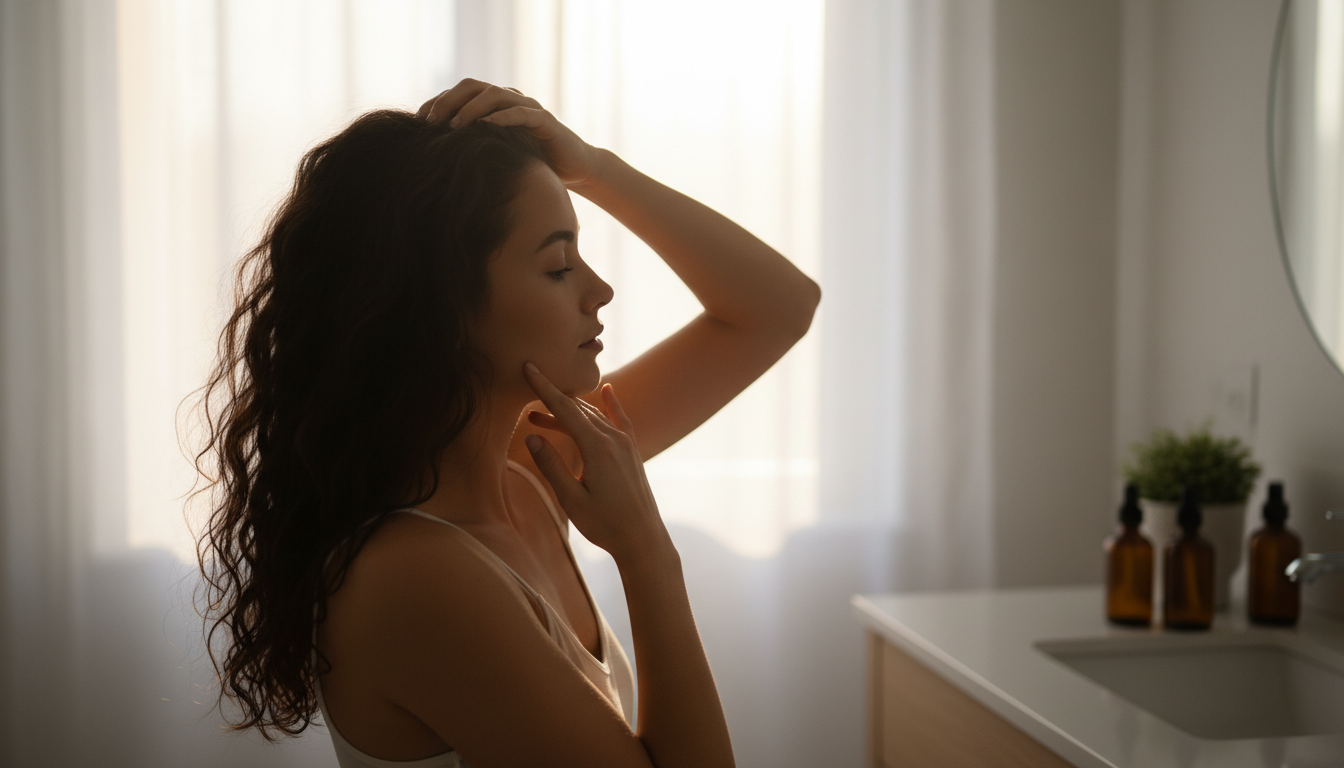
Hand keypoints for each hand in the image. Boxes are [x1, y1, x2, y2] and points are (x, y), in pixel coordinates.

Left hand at [417, 79, 605, 187]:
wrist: (575, 170)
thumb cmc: (532, 165)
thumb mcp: (496, 155)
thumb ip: (474, 149)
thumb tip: (436, 159)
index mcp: (495, 104)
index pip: (460, 93)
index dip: (438, 102)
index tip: (418, 122)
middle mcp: (510, 99)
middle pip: (473, 86)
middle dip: (449, 101)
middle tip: (430, 122)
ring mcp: (528, 107)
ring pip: (495, 95)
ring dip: (471, 108)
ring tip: (455, 125)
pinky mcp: (545, 121)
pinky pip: (522, 113)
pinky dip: (503, 118)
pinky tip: (487, 127)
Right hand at [520, 363, 669, 561]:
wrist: (642, 538)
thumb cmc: (604, 523)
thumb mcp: (571, 499)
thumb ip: (552, 466)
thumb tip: (532, 437)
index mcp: (597, 448)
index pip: (564, 409)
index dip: (543, 388)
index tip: (528, 367)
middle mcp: (613, 439)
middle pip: (576, 410)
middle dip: (551, 398)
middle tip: (526, 389)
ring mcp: (625, 444)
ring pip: (592, 416)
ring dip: (568, 411)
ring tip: (539, 416)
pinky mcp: (631, 452)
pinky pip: (619, 420)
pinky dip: (610, 404)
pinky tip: (607, 390)